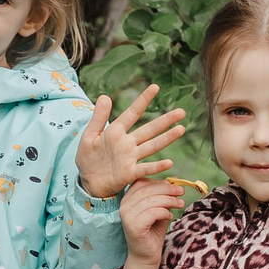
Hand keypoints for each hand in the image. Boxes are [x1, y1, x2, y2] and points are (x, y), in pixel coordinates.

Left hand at [77, 84, 189, 200]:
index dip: (143, 100)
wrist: (87, 182)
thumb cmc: (88, 158)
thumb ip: (98, 118)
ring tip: (181, 129)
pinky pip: (145, 168)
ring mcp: (130, 158)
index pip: (132, 113)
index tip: (155, 87)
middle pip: (149, 129)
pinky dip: (157, 166)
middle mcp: (127, 143)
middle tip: (181, 111)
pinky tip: (169, 162)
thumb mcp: (89, 136)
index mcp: (116, 132)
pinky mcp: (130, 173)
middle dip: (165, 120)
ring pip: (152, 146)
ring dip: (167, 138)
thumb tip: (104, 96)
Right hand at [120, 178, 182, 265]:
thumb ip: (164, 195)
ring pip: (151, 200)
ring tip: (180, 204)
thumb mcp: (160, 209)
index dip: (160, 182)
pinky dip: (164, 212)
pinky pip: (152, 212)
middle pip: (147, 189)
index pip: (142, 182)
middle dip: (168, 189)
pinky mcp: (134, 226)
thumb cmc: (153, 232)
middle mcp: (124, 205)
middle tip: (181, 192)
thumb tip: (175, 179)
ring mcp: (127, 216)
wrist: (146, 256)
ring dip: (169, 200)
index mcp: (127, 199)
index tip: (176, 185)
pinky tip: (170, 216)